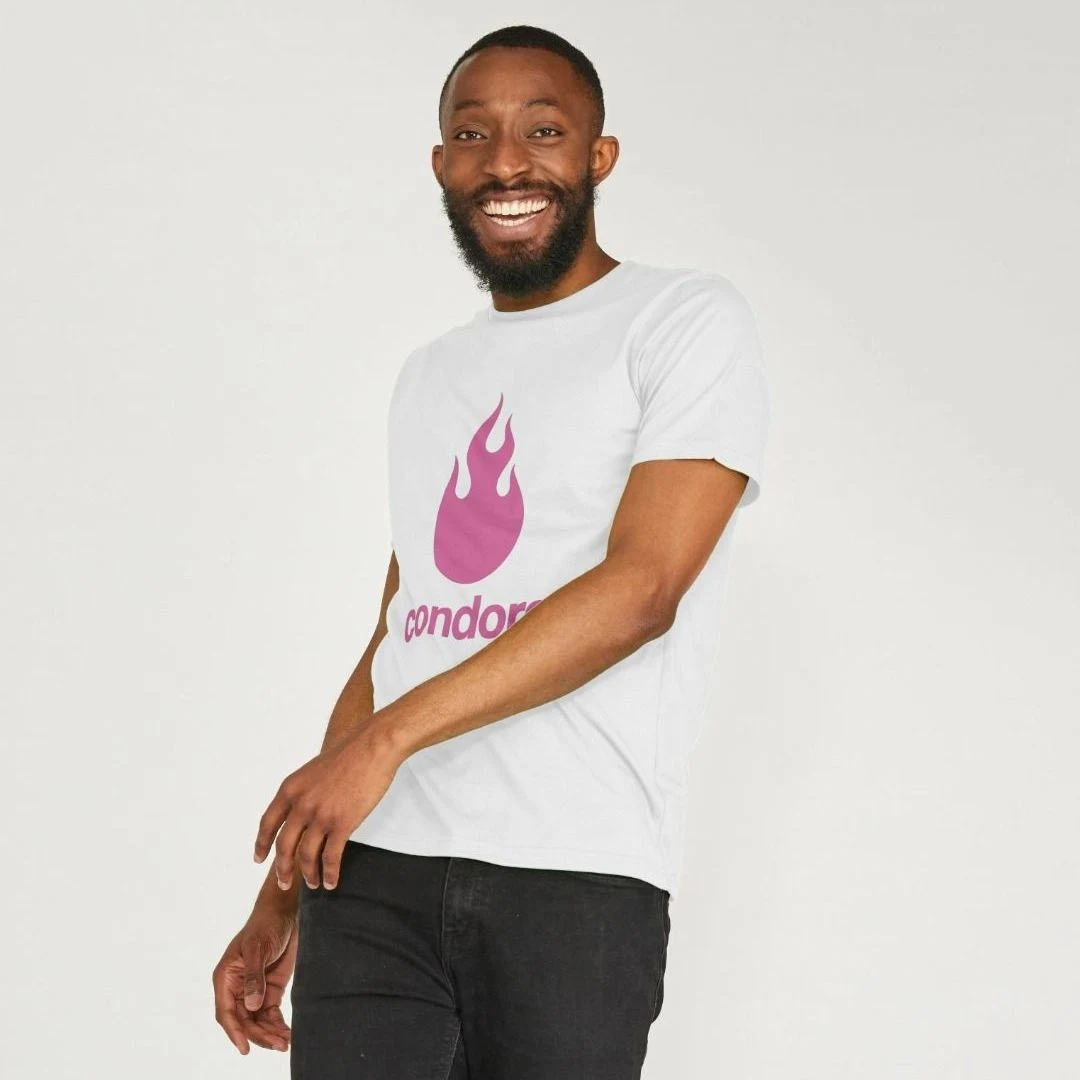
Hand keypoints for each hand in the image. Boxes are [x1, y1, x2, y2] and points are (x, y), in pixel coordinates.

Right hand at [212, 908, 296, 1054]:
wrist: (286, 912)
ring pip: (257, 1021)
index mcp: (226, 978)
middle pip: (243, 1020)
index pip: (226, 1011)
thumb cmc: (266, 924)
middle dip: (259, 1035)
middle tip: (278, 1045)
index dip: (235, 1031)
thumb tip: (251, 1006)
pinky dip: (278, 1025)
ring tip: (285, 1043)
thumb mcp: (257, 948)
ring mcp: (254, 990)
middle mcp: (237, 988)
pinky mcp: (270, 990)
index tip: (245, 1047)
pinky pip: (271, 1014)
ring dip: (269, 1033)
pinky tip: (288, 1034)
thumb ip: (253, 976)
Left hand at [253, 722, 401, 889]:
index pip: (268, 823)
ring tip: (313, 884)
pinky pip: (331, 857)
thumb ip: (304, 791)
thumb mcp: (314, 770)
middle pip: (284, 846)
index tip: (259, 859)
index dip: (261, 844)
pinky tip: (332, 881)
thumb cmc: (348, 754)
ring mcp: (321, 815)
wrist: (372, 747)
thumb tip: (301, 811)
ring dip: (308, 875)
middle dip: (282, 869)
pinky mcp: (343, 823)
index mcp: (290, 789)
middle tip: (284, 883)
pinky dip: (330, 873)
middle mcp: (301, 804)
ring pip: (307, 856)